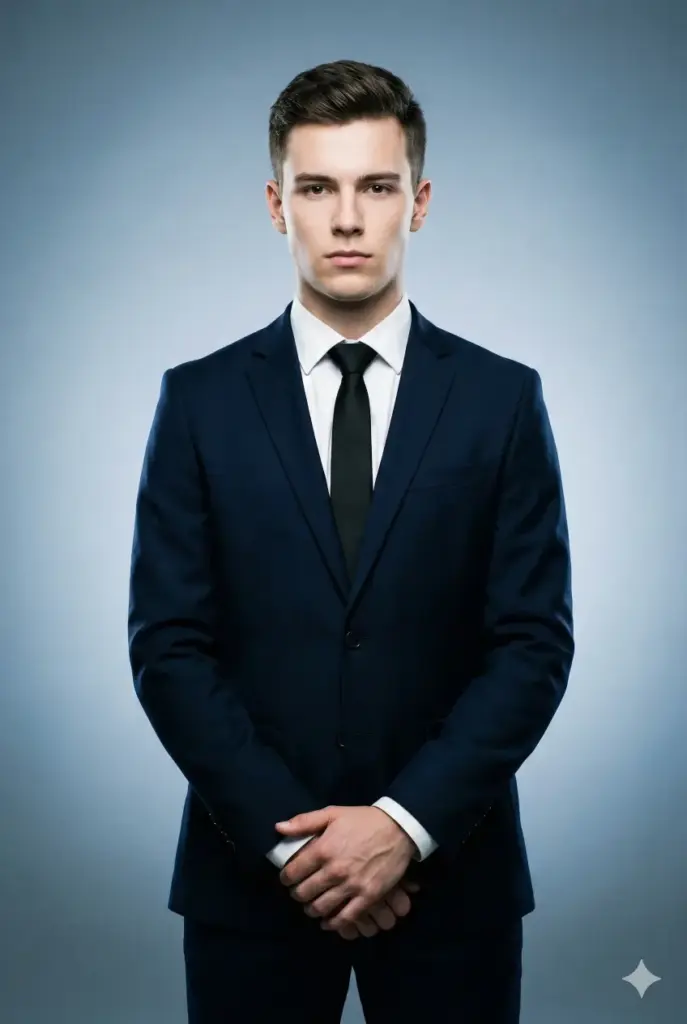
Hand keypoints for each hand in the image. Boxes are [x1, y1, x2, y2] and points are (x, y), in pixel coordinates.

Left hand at [276, 805, 416, 930]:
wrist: (398, 829)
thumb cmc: (363, 820)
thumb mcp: (333, 813)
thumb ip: (304, 822)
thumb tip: (279, 828)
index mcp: (323, 849)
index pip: (292, 873)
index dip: (286, 878)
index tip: (288, 879)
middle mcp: (334, 870)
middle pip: (304, 894)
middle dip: (298, 895)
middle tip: (300, 892)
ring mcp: (352, 886)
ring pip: (321, 908)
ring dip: (312, 909)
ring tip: (312, 905)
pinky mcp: (368, 897)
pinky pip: (345, 918)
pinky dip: (333, 923)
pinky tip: (328, 921)